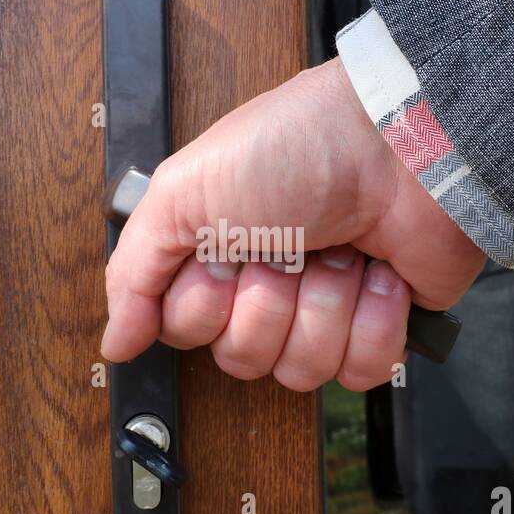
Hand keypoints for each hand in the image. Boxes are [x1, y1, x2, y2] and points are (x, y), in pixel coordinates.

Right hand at [101, 57, 485, 390]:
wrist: (400, 142)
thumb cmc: (298, 145)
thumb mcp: (184, 190)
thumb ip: (133, 271)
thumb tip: (113, 342)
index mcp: (218, 258)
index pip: (187, 331)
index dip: (207, 300)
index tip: (226, 251)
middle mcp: (269, 290)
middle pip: (242, 357)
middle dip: (268, 301)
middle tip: (287, 246)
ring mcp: (327, 310)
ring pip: (303, 370)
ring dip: (323, 303)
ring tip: (337, 249)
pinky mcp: (383, 326)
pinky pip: (362, 372)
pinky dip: (373, 320)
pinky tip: (377, 274)